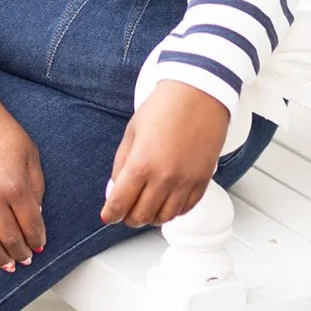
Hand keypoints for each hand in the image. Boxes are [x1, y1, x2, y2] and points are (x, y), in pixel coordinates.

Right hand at [0, 94, 45, 272]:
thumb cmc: (0, 129)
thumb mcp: (29, 152)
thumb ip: (36, 185)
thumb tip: (37, 215)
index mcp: (16, 185)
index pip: (31, 224)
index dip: (37, 239)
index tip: (40, 245)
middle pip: (10, 237)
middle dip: (21, 252)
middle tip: (26, 260)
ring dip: (0, 256)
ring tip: (8, 265)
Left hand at [100, 81, 229, 227]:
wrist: (198, 92)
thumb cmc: (164, 106)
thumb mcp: (132, 132)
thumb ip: (121, 164)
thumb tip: (115, 189)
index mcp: (141, 163)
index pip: (120, 203)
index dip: (110, 214)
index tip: (108, 215)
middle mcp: (164, 177)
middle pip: (141, 216)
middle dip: (129, 217)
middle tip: (125, 211)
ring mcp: (185, 181)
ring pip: (165, 218)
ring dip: (152, 217)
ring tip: (146, 207)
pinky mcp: (202, 180)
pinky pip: (186, 209)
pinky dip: (173, 211)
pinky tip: (166, 201)